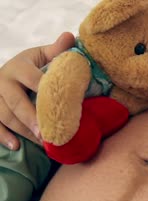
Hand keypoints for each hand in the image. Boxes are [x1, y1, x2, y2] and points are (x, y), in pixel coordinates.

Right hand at [0, 32, 75, 149]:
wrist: (8, 74)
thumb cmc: (31, 67)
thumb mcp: (42, 56)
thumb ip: (56, 51)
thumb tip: (70, 36)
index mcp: (18, 66)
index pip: (32, 79)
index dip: (45, 92)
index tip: (60, 105)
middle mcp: (3, 80)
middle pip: (17, 102)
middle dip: (33, 118)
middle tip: (48, 132)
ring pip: (5, 115)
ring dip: (23, 131)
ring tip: (42, 142)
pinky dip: (3, 136)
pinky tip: (16, 146)